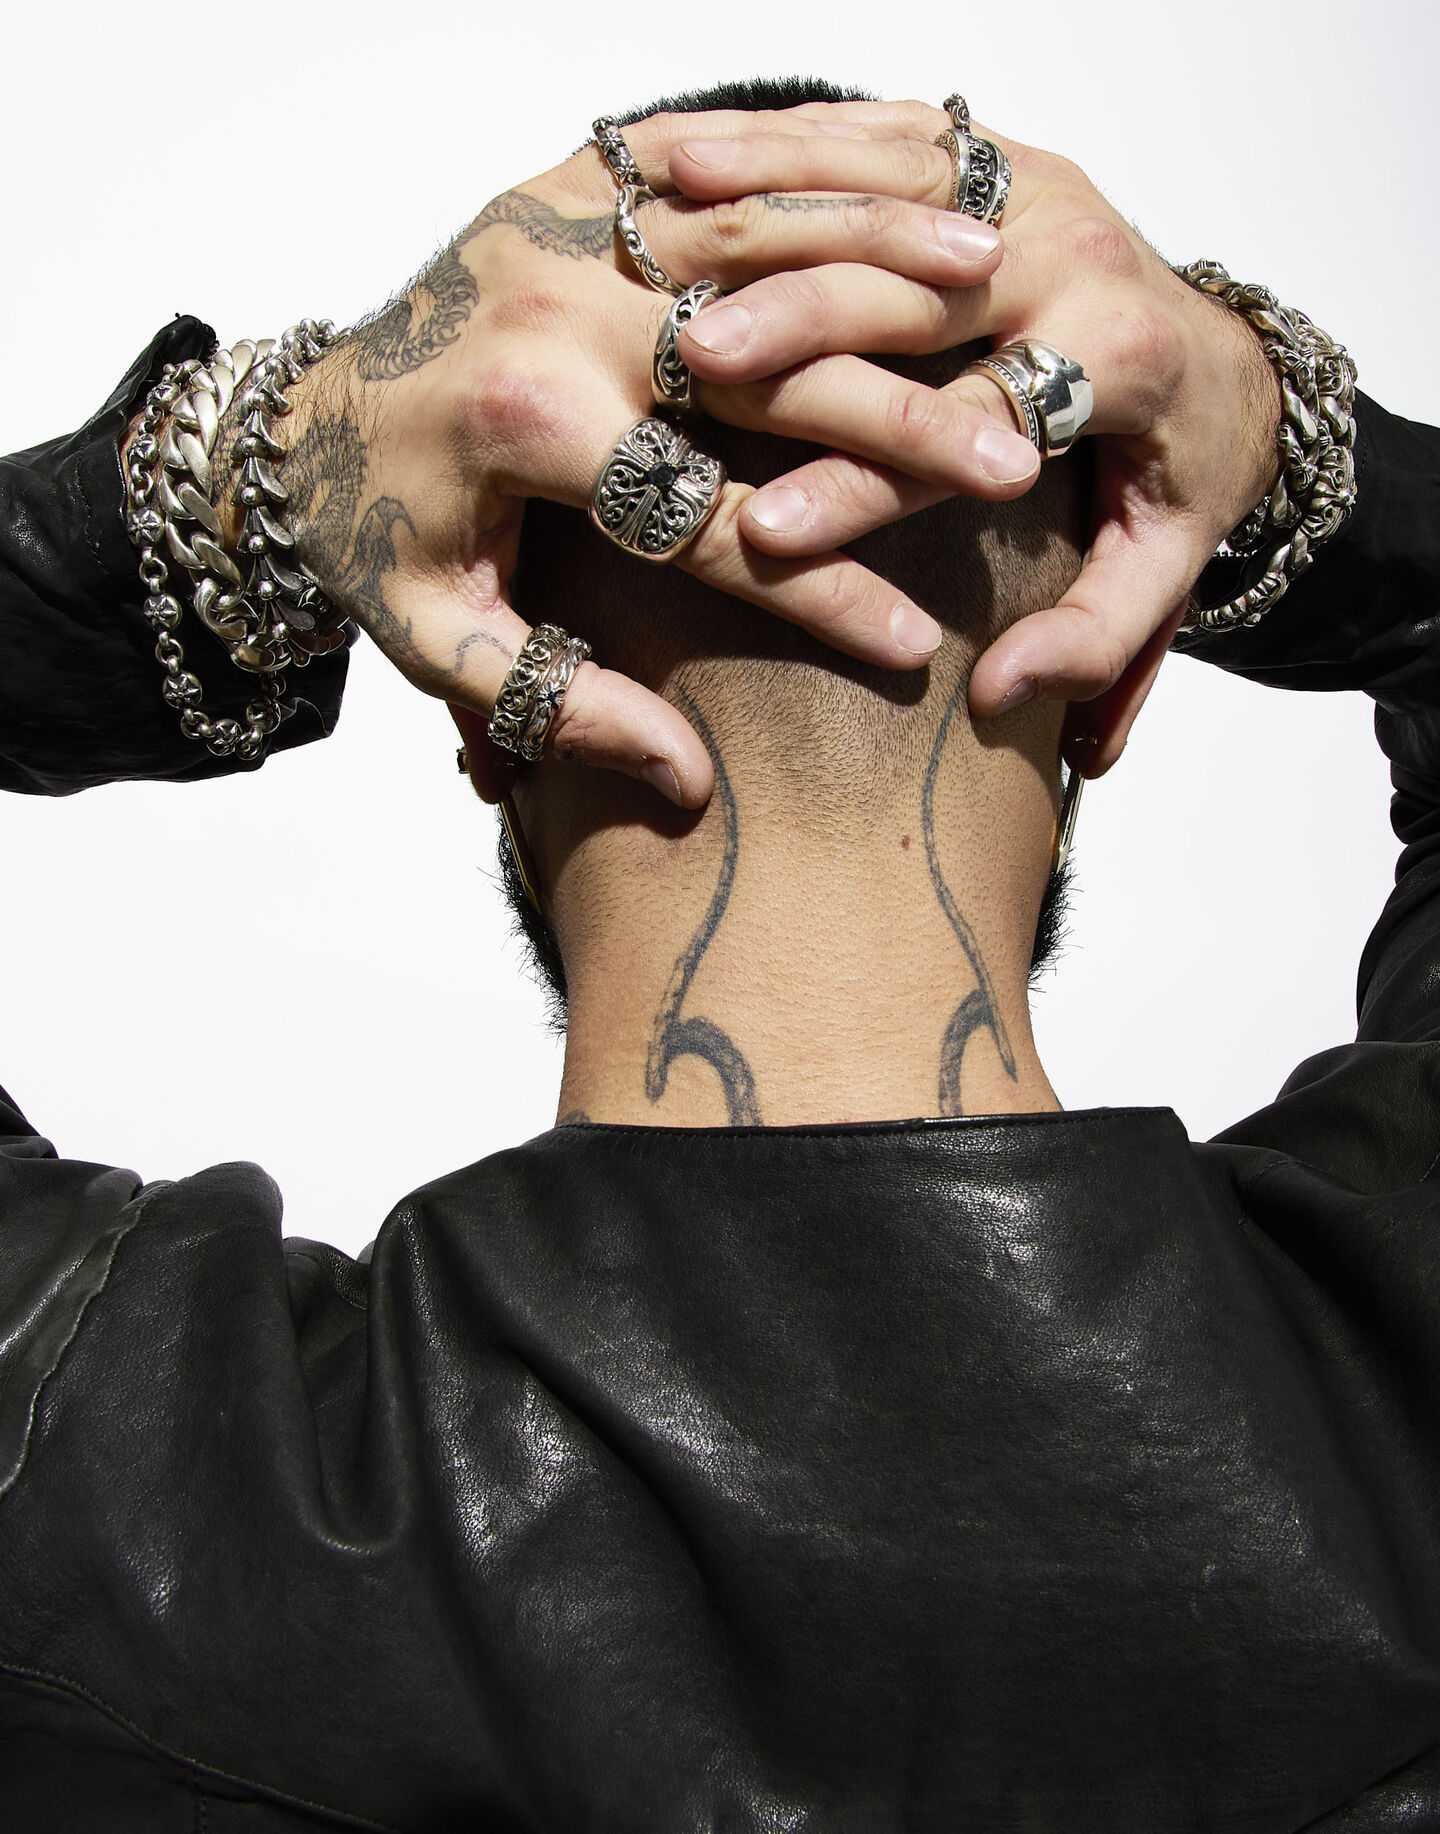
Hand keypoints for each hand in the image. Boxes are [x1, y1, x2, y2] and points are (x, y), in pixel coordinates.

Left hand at [273, 103, 1019, 805]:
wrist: (297, 421)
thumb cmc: (376, 540)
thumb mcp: (437, 641)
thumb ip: (556, 704)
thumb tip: (685, 777)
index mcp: (524, 429)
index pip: (703, 522)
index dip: (814, 591)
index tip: (911, 650)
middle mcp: (551, 312)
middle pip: (761, 371)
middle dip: (894, 421)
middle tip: (1011, 468)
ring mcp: (559, 228)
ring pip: (757, 242)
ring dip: (882, 263)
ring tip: (998, 285)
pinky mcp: (564, 182)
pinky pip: (708, 167)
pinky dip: (811, 178)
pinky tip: (898, 190)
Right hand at [671, 109, 1281, 774]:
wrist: (1238, 362)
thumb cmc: (1184, 472)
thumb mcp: (1168, 566)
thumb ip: (1095, 638)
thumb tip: (1001, 693)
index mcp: (1120, 353)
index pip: (975, 416)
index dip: (869, 480)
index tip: (772, 534)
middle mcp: (1076, 250)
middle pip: (914, 284)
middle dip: (795, 322)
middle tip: (690, 360)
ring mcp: (1034, 187)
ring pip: (883, 183)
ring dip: (769, 200)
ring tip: (658, 224)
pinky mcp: (997, 154)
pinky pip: (881, 131)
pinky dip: (785, 137)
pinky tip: (692, 155)